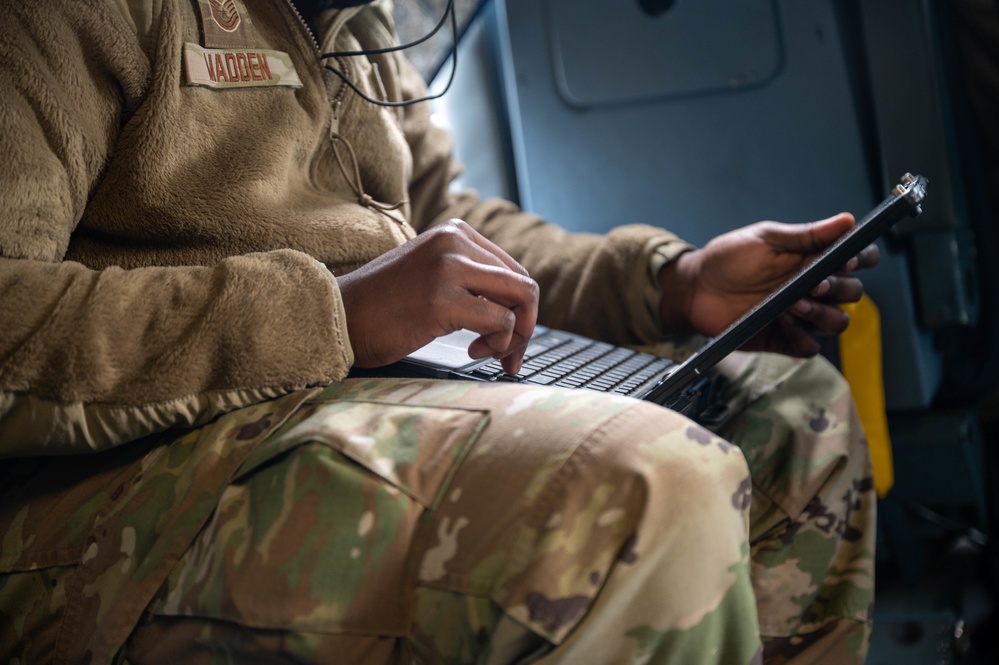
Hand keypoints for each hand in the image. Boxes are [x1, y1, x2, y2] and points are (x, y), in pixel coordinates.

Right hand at [337, 219, 538, 373]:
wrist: (337, 318)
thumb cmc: (381, 307)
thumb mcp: (431, 275)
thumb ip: (470, 278)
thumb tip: (518, 308)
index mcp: (455, 233)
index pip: (514, 271)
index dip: (520, 310)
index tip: (507, 339)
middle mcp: (455, 242)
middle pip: (524, 285)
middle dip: (526, 326)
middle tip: (509, 356)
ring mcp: (449, 268)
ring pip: (521, 299)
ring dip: (515, 337)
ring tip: (487, 354)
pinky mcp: (442, 299)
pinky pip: (500, 322)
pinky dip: (498, 344)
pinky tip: (472, 351)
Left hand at [658, 213, 879, 356]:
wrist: (696, 287)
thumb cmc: (728, 259)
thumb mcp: (766, 238)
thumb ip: (808, 234)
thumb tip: (847, 220)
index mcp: (814, 259)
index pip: (858, 259)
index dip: (862, 260)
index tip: (848, 259)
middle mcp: (813, 288)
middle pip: (852, 293)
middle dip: (839, 288)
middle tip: (813, 284)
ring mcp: (801, 315)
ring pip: (837, 322)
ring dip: (822, 314)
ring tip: (794, 303)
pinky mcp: (783, 338)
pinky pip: (809, 347)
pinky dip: (803, 337)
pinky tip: (783, 321)